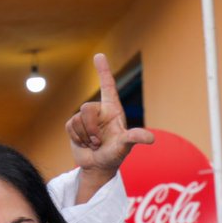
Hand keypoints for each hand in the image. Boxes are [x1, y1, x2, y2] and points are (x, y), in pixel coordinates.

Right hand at [66, 53, 154, 203]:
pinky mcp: (73, 127)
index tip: (98, 55)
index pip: (108, 86)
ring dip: (85, 136)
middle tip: (99, 142)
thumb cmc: (115, 155)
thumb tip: (151, 139)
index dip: (103, 70)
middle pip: (86, 108)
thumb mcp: (125, 147)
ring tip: (94, 144)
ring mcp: (85, 119)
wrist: (98, 167)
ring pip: (77, 119)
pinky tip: (84, 144)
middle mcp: (99, 111)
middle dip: (92, 128)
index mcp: (113, 110)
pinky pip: (70, 127)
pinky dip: (77, 139)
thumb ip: (135, 139)